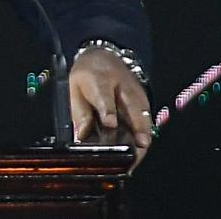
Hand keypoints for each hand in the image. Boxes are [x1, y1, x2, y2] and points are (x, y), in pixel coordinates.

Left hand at [70, 47, 152, 170]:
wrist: (105, 57)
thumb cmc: (88, 74)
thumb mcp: (75, 87)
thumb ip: (80, 111)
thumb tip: (82, 135)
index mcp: (101, 80)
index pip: (105, 95)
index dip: (108, 110)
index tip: (110, 123)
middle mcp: (126, 90)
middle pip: (136, 112)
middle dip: (137, 133)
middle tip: (131, 156)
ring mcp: (139, 99)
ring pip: (145, 123)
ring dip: (141, 144)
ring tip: (131, 164)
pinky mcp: (145, 108)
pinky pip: (145, 127)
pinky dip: (140, 143)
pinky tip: (132, 159)